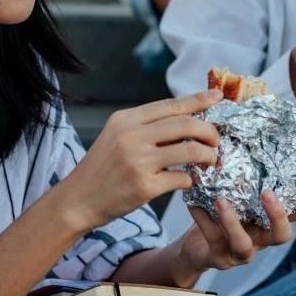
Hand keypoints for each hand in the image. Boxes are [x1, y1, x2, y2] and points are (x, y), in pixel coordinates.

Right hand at [58, 90, 223, 230]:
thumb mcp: (116, 137)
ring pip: (191, 151)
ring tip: (210, 161)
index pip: (170, 104)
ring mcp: (138, 161)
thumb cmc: (102, 168)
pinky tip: (188, 181)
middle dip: (209, 131)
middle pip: (186, 124)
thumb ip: (146, 127)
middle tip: (216, 141)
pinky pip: (182, 179)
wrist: (78, 199)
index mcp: (125, 119)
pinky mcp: (144, 186)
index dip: (198, 99)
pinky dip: (191, 180)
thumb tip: (186, 119)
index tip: (217, 96)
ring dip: (208, 156)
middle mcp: (131, 136)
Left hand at [178, 173, 295, 271]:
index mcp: (271, 220)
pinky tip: (192, 201)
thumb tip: (244, 130)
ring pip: (243, 245)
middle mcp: (262, 239)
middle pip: (282, 235)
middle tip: (267, 193)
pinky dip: (202, 219)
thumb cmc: (222, 212)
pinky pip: (211, 238)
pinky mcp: (218, 258)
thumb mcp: (237, 193)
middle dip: (277, 214)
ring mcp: (240, 253)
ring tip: (221, 200)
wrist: (197, 247)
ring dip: (232, 222)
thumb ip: (245, 173)